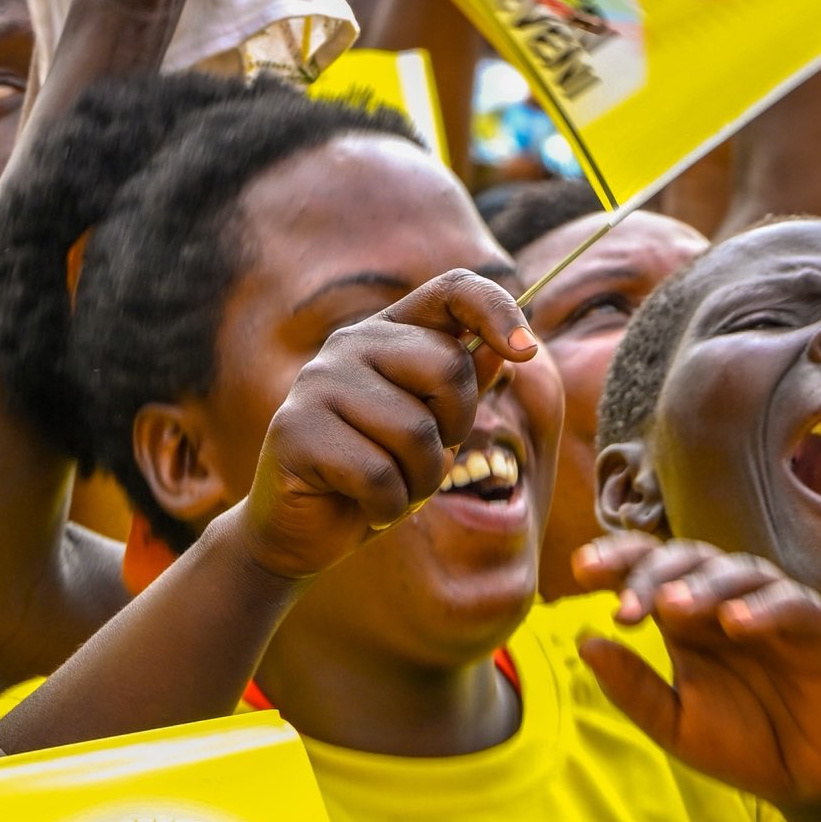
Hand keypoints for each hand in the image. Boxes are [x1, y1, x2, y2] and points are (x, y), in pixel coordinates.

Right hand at [228, 269, 534, 580]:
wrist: (301, 531)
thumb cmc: (374, 476)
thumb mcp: (431, 432)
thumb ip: (462, 391)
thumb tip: (508, 351)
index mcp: (388, 334)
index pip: (452, 290)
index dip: (497, 309)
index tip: (526, 350)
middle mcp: (350, 346)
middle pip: (449, 367)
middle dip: (456, 430)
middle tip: (426, 461)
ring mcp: (318, 384)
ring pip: (417, 433)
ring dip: (421, 482)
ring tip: (393, 490)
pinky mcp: (294, 431)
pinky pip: (380, 477)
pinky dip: (389, 508)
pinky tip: (366, 509)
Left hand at [571, 534, 820, 813]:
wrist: (807, 784)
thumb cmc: (741, 745)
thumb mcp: (676, 725)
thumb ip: (633, 688)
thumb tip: (585, 643)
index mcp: (685, 619)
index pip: (647, 568)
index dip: (617, 559)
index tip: (581, 570)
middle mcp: (726, 602)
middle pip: (686, 559)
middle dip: (651, 575)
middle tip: (626, 606)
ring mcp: (772, 608)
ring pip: (736, 572)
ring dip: (701, 586)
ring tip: (672, 609)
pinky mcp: (818, 626)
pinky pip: (791, 603)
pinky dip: (762, 608)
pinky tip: (735, 623)